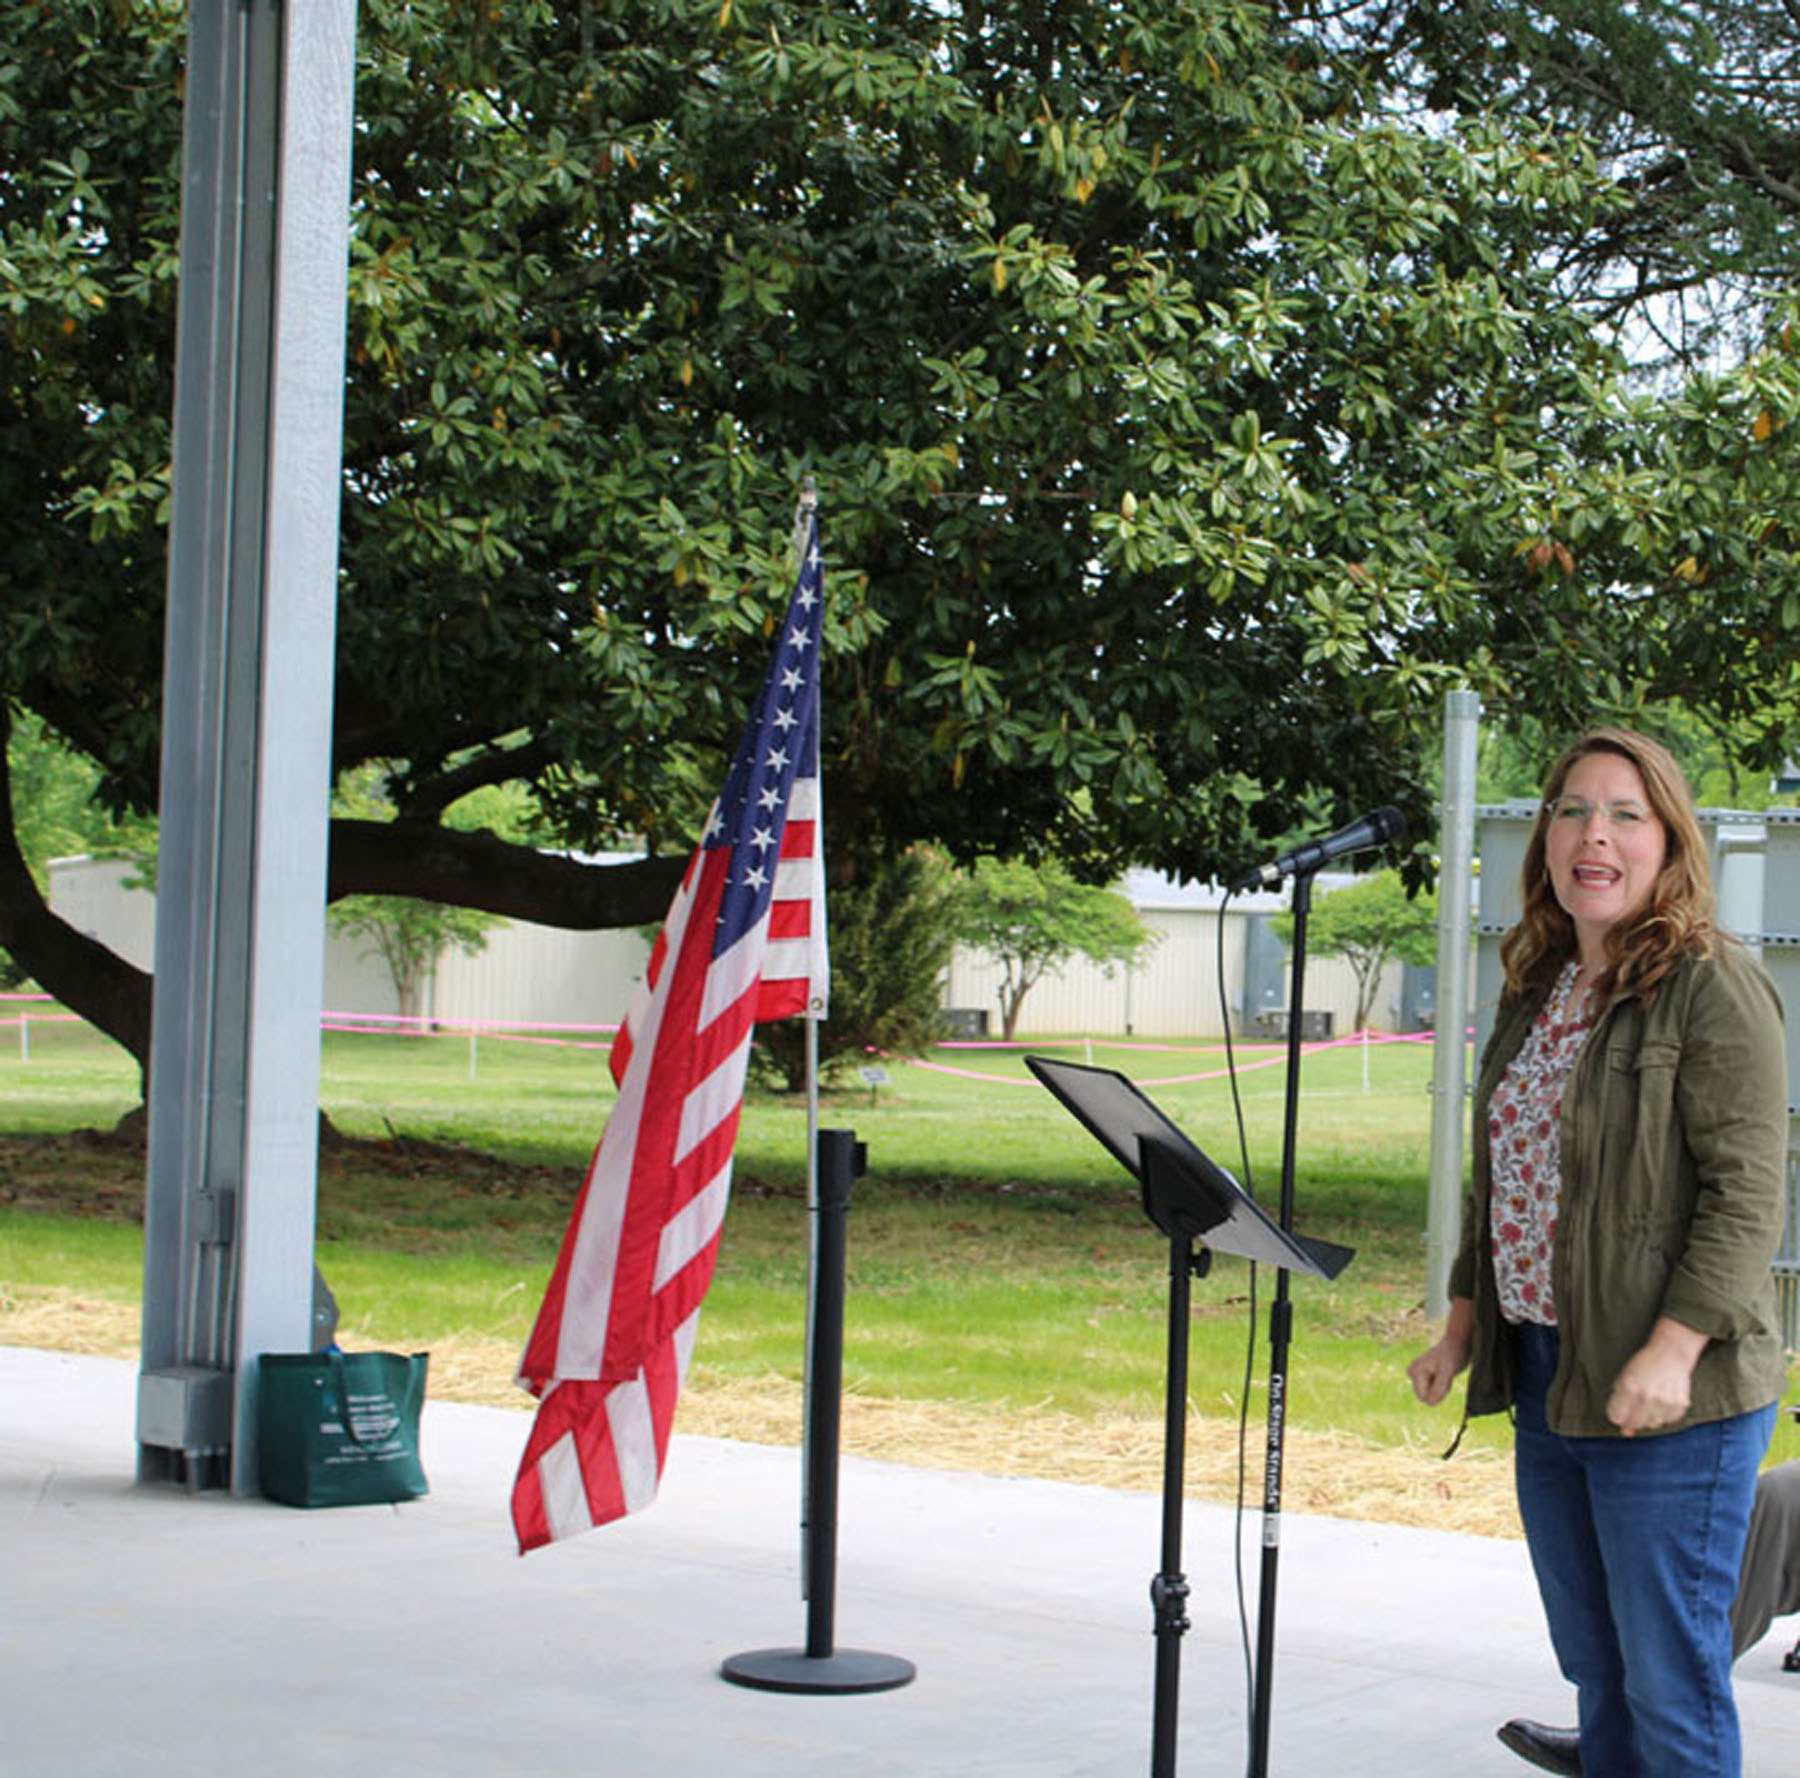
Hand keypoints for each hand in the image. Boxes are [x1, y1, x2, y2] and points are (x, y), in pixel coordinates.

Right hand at [1408, 1335, 1470, 1405]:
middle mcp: (1413, 1372)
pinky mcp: (1423, 1375)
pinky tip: (1444, 1374)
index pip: (1423, 1397)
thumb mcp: (1448, 1371)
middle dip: (1439, 1391)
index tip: (1446, 1380)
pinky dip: (1442, 1386)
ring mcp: (1417, 1373)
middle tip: (1446, 1375)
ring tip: (1446, 1373)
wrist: (1457, 1343)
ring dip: (1441, 1388)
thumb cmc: (1453, 1355)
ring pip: (1430, 1393)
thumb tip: (1431, 1403)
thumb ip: (1439, 1387)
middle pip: (1426, 1395)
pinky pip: (1433, 1389)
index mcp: (1415, 1371)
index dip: (1438, 1394)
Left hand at [1606, 1317, 1707, 1435]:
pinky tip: (1663, 1400)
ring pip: (1652, 1424)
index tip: (1620, 1408)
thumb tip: (1626, 1433)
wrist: (1670, 1354)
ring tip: (1651, 1399)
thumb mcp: (1624, 1378)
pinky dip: (1663, 1414)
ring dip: (1649, 1416)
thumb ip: (1620, 1404)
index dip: (1617, 1413)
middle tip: (1636, 1405)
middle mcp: (1647, 1397)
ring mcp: (1665, 1402)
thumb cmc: (1643, 1365)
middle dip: (1632, 1418)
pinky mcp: (1680, 1405)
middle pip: (1634, 1424)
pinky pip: (1668, 1421)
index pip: (1616, 1417)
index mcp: (1629, 1387)